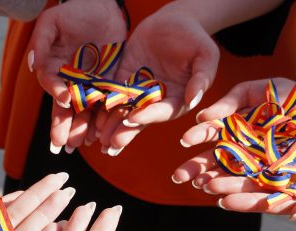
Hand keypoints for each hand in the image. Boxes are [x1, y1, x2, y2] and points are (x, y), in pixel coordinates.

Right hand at [28, 0, 126, 152]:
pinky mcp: (107, 86)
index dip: (57, 92)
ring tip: (82, 144)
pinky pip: (105, 106)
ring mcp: (89, 86)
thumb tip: (32, 65)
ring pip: (85, 112)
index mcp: (54, 69)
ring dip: (82, 128)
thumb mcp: (52, 22)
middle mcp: (70, 82)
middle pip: (66, 107)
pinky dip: (103, 120)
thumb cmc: (73, 12)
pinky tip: (102, 134)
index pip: (52, 86)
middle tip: (62, 144)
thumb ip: (41, 42)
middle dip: (64, 126)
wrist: (103, 8)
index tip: (64, 99)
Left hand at [97, 0, 218, 155]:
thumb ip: (201, 78)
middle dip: (124, 131)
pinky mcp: (123, 80)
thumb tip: (193, 100)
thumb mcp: (205, 55)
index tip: (132, 119)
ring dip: (109, 124)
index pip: (162, 112)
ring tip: (97, 136)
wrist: (174, 22)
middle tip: (110, 143)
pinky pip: (111, 94)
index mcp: (177, 100)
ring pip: (122, 111)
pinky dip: (100, 105)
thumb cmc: (195, 39)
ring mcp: (138, 92)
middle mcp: (156, 102)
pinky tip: (89, 115)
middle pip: (139, 119)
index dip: (147, 116)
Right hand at [174, 76, 295, 187]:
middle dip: (196, 168)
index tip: (184, 141)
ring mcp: (256, 161)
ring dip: (216, 180)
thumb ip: (228, 103)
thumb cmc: (282, 94)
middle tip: (178, 177)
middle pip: (214, 160)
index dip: (197, 138)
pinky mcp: (275, 172)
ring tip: (201, 186)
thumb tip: (201, 116)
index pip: (209, 134)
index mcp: (231, 128)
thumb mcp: (251, 91)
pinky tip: (229, 195)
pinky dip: (243, 189)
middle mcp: (239, 148)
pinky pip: (257, 181)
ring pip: (232, 173)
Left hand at [177, 129, 295, 217]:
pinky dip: (251, 143)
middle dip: (231, 185)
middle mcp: (292, 186)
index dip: (247, 203)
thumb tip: (295, 213)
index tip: (224, 202)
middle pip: (256, 186)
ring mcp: (293, 166)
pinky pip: (270, 144)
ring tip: (208, 165)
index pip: (269, 204)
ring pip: (258, 166)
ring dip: (234, 166)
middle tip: (205, 183)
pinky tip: (229, 139)